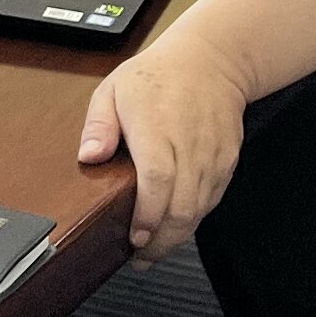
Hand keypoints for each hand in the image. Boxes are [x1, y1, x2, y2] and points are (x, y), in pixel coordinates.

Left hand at [74, 33, 248, 253]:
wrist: (211, 61)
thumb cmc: (158, 76)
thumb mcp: (113, 89)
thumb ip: (98, 126)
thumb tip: (88, 156)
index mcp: (157, 128)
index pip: (157, 181)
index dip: (147, 216)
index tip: (134, 237)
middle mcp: (189, 146)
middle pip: (182, 207)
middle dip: (161, 241)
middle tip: (140, 256)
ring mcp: (212, 156)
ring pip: (200, 210)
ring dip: (177, 236)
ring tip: (154, 248)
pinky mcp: (227, 162)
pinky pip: (212, 200)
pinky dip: (194, 218)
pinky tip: (175, 225)